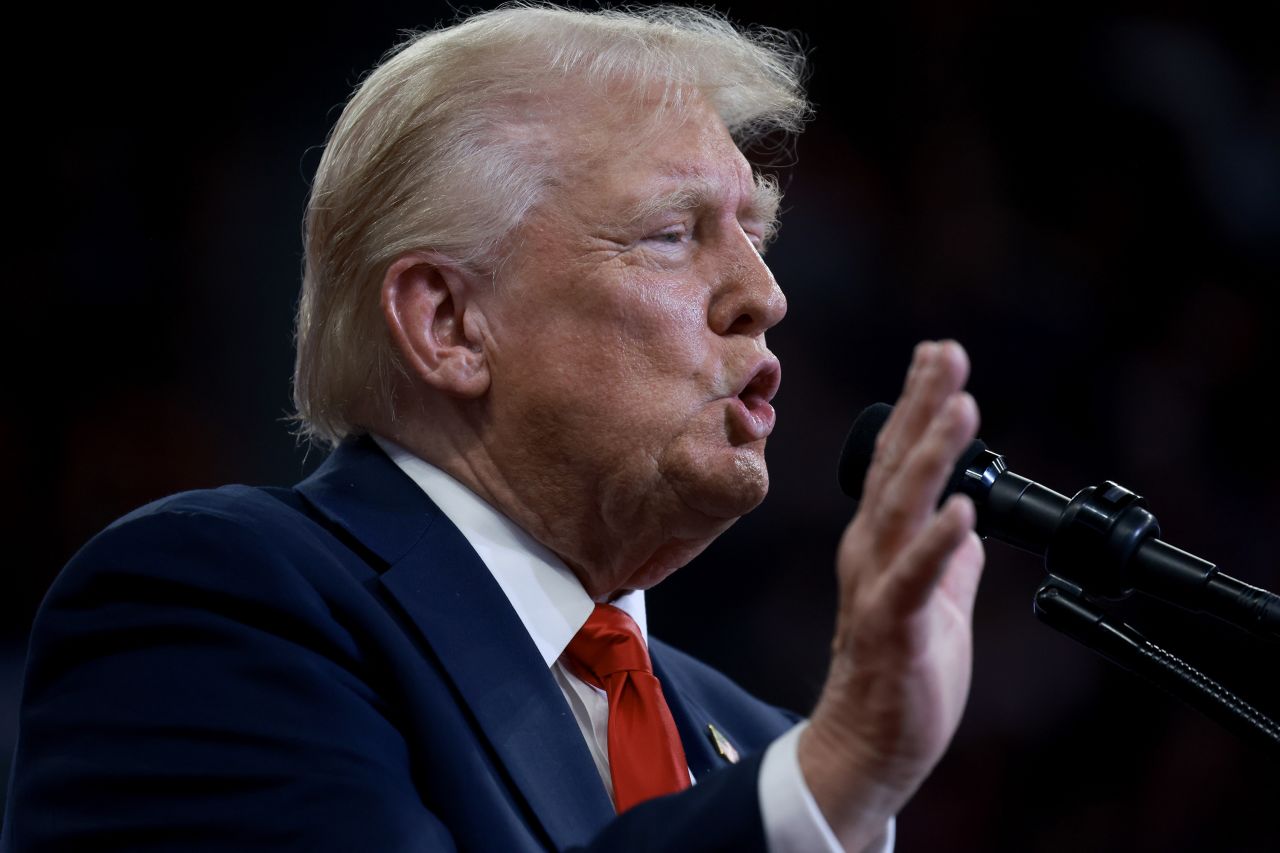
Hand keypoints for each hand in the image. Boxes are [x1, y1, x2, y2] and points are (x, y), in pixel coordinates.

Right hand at [799, 340, 984, 849]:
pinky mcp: (890, 627)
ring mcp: (876, 586)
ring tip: (959, 408)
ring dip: (930, 457)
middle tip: (946, 354)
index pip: (900, 461)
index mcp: (881, 540)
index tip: (937, 356)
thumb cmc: (901, 672)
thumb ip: (950, 555)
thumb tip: (969, 516)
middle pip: (896, 468)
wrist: (869, 745)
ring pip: (900, 510)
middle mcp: (870, 551)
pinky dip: (935, 543)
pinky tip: (961, 511)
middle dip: (922, 407)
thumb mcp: (939, 599)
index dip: (918, 407)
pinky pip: (912, 580)